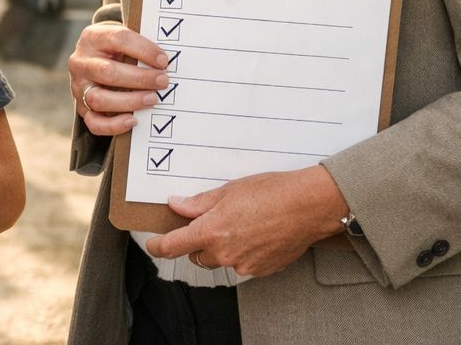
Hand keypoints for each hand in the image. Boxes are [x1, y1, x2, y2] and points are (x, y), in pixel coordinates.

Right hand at [68, 21, 170, 135]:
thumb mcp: (123, 40)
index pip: (117, 39)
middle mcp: (81, 62)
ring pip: (99, 99)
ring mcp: (78, 87)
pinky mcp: (82, 108)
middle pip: (107, 71)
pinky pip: (94, 122)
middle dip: (140, 78)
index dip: (143, 50)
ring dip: (130, 101)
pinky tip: (133, 120)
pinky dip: (114, 125)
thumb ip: (139, 46)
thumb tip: (164, 61)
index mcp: (92, 38)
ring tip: (152, 99)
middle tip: (163, 81)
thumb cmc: (116, 50)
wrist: (95, 61)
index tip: (163, 61)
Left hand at [143, 166, 347, 277]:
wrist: (308, 206)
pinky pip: (242, 263)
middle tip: (210, 220)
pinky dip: (242, 252)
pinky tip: (256, 233)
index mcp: (210, 232)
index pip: (172, 247)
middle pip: (196, 254)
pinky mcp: (262, 270)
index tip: (153, 243)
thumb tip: (176, 205)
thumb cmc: (270, 192)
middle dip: (197, 240)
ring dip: (221, 247)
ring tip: (240, 223)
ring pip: (220, 260)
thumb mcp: (228, 190)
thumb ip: (198, 203)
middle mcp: (224, 254)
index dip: (158, 246)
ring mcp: (244, 265)